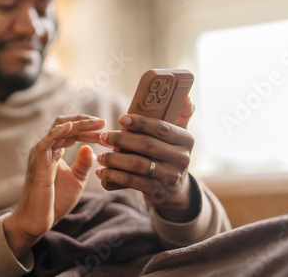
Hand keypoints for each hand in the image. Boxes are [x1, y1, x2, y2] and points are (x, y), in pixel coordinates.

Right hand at [4, 116, 105, 259]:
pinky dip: (57, 132)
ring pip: (58, 130)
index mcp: (54, 151)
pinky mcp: (38, 165)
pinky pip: (46, 143)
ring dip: (79, 125)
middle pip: (65, 124)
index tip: (105, 128)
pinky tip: (70, 127)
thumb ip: (83, 164)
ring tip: (97, 124)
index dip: (88, 128)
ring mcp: (40, 155)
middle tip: (103, 122)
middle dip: (85, 122)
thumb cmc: (54, 202)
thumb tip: (89, 148)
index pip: (71, 130)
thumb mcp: (76, 180)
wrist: (37, 222)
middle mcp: (46, 149)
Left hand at [95, 97, 198, 222]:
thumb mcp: (179, 134)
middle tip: (103, 137)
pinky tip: (102, 172)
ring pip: (138, 165)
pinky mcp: (158, 191)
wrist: (176, 188)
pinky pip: (132, 182)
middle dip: (122, 140)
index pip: (161, 127)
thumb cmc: (170, 152)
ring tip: (101, 156)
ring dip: (115, 159)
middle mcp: (182, 158)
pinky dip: (114, 177)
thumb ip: (181, 114)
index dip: (140, 122)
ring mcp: (170, 177)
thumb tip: (185, 96)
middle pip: (147, 146)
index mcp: (186, 139)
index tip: (121, 118)